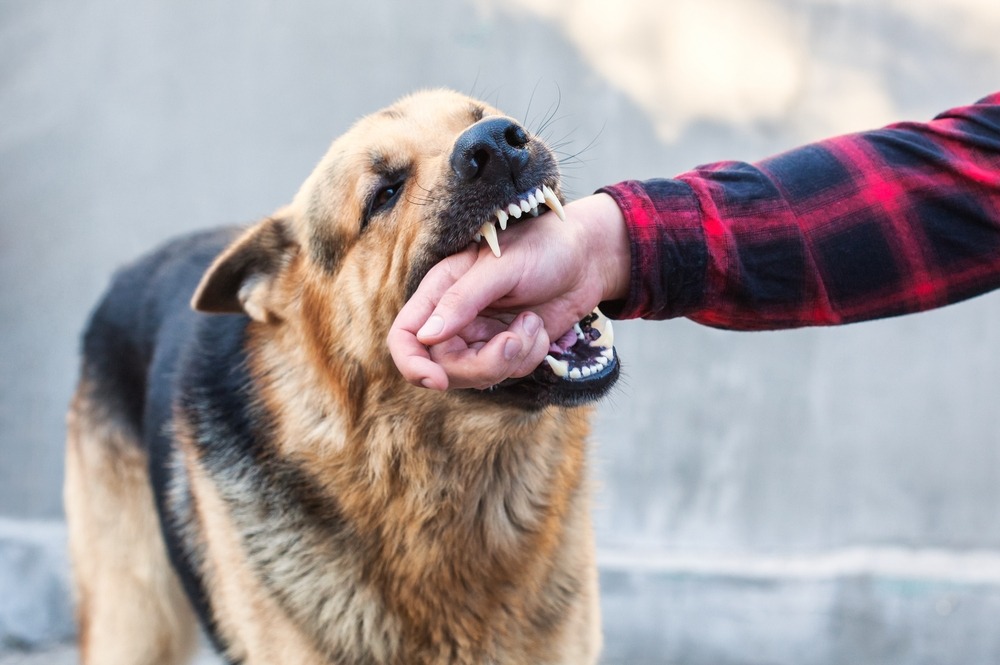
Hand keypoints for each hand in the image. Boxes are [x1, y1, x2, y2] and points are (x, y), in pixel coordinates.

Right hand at [388, 193, 628, 389]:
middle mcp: (454, 318)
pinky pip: (508, 372)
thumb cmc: (542, 247)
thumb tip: (427, 337)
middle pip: (443, 368)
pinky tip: (540, 329)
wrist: (587, 258)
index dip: (411, 364)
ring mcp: (480, 336)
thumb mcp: (501, 267)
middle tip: (515, 341)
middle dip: (483, 365)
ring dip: (513, 358)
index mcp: (441, 290)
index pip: (405, 336)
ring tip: (533, 324)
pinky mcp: (507, 349)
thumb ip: (463, 299)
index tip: (437, 381)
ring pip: (478, 376)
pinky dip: (530, 356)